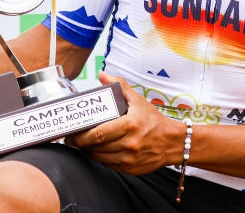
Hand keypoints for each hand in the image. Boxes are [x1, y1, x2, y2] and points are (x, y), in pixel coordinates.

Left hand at [65, 73, 184, 174]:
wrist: (172, 142)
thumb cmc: (154, 121)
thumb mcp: (138, 100)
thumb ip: (120, 86)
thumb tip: (102, 75)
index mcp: (129, 125)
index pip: (98, 133)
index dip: (81, 136)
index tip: (72, 133)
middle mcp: (129, 144)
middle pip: (96, 147)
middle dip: (81, 144)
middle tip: (72, 139)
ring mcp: (129, 159)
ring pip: (99, 158)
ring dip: (88, 151)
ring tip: (83, 144)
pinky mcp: (130, 169)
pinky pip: (108, 165)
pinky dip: (99, 158)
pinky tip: (96, 151)